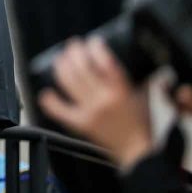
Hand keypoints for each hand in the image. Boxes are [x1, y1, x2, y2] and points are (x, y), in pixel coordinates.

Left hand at [38, 36, 153, 171]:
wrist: (137, 150)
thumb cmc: (142, 123)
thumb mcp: (144, 95)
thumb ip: (137, 77)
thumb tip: (128, 59)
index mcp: (121, 90)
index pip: (104, 61)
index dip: (95, 47)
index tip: (93, 42)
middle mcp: (103, 99)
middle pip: (81, 67)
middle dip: (74, 52)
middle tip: (74, 46)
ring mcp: (90, 111)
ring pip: (68, 82)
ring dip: (61, 66)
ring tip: (61, 60)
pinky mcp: (81, 123)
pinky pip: (59, 110)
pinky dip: (50, 101)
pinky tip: (47, 93)